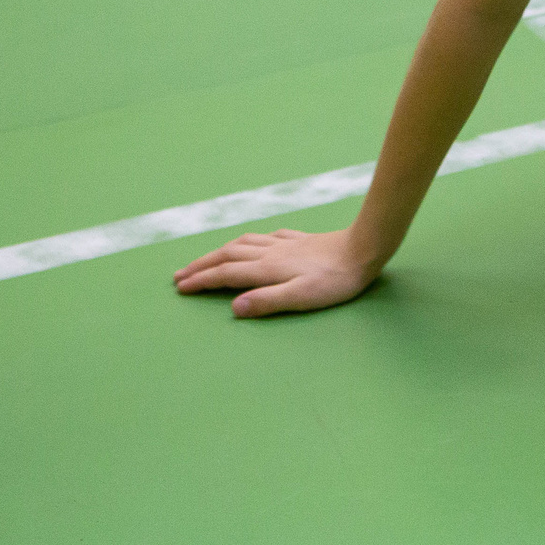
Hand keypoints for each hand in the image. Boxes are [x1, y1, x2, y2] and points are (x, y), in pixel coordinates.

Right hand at [174, 227, 379, 316]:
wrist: (364, 249)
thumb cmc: (335, 280)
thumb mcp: (301, 297)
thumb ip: (267, 301)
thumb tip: (234, 307)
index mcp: (267, 269)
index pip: (226, 274)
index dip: (201, 281)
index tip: (180, 287)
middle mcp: (270, 252)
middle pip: (228, 255)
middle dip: (202, 265)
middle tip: (180, 274)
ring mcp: (285, 243)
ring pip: (243, 243)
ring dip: (220, 251)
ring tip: (208, 258)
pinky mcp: (300, 239)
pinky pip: (266, 237)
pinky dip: (250, 241)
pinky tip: (254, 243)